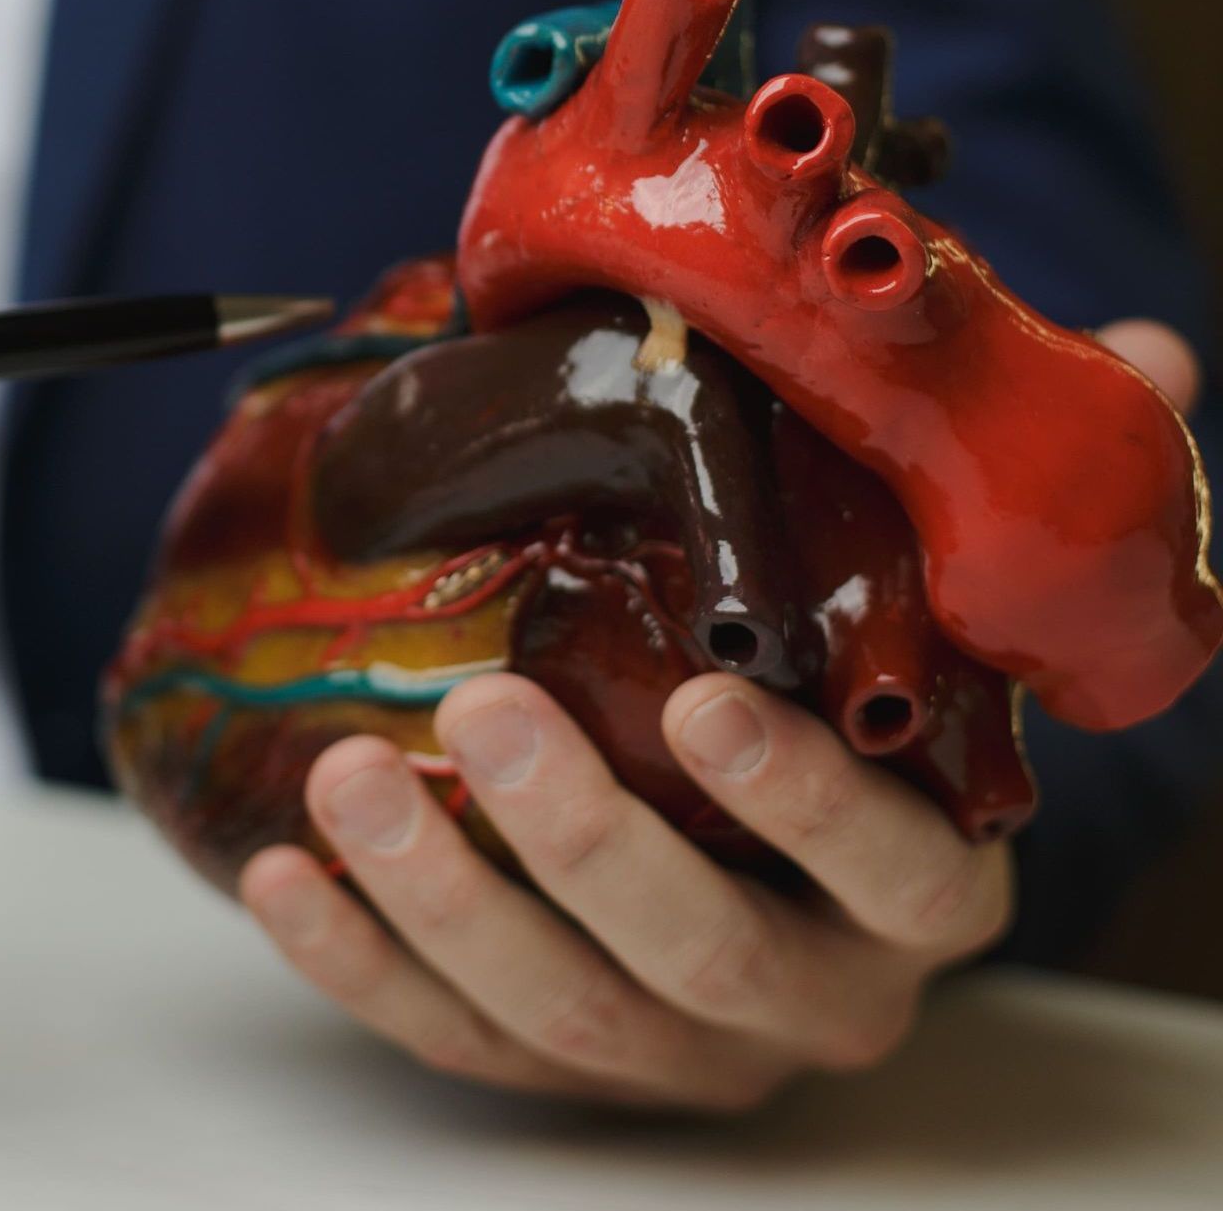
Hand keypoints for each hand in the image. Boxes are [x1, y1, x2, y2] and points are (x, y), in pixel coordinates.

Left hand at [241, 319, 1196, 1109]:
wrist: (756, 850)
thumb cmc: (838, 713)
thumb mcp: (925, 620)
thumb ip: (1002, 508)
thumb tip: (1152, 355)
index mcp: (918, 889)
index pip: (897, 876)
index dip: (810, 806)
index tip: (714, 700)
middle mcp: (808, 990)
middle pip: (704, 957)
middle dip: (590, 843)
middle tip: (485, 711)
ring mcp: (672, 1046)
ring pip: (564, 1012)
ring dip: (451, 901)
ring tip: (352, 773)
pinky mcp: (552, 1064)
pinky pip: (452, 1035)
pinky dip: (364, 963)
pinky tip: (284, 873)